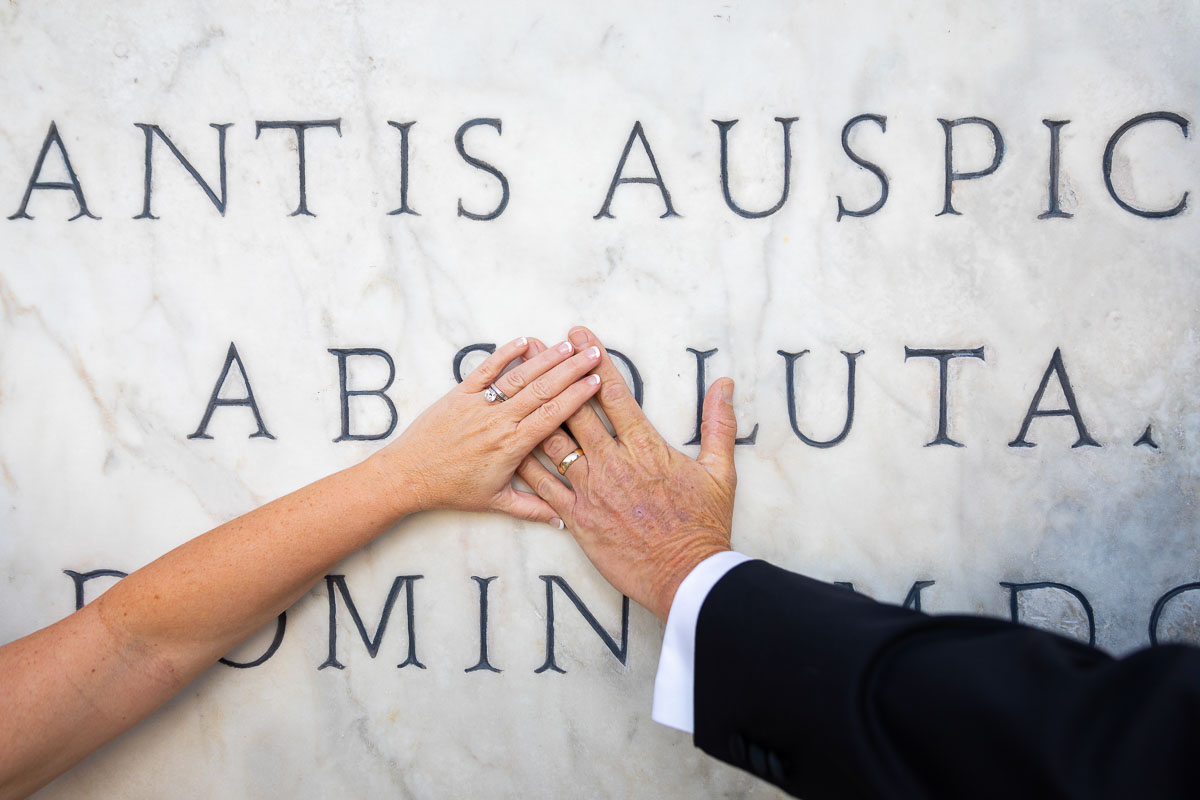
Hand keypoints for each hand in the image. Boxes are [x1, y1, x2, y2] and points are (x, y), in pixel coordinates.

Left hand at [370, 336, 601, 524]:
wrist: (408, 476)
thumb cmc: (451, 490)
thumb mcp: (495, 502)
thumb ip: (532, 509)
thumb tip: (563, 521)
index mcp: (512, 446)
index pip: (553, 414)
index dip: (577, 396)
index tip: (597, 381)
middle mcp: (498, 421)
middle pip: (543, 389)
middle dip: (571, 369)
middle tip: (594, 353)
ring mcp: (479, 404)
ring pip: (519, 376)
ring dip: (546, 358)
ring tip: (569, 344)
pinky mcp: (459, 393)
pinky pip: (486, 369)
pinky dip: (504, 353)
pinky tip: (524, 340)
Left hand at [517, 326, 737, 620]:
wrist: (686, 576)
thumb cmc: (704, 526)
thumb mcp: (721, 471)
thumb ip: (719, 423)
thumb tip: (725, 383)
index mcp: (645, 447)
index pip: (615, 394)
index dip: (595, 361)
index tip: (581, 335)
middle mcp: (613, 462)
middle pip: (575, 409)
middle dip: (555, 374)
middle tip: (539, 345)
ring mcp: (591, 490)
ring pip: (553, 441)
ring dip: (533, 408)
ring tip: (518, 382)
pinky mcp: (577, 518)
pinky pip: (542, 486)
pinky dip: (525, 462)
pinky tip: (509, 442)